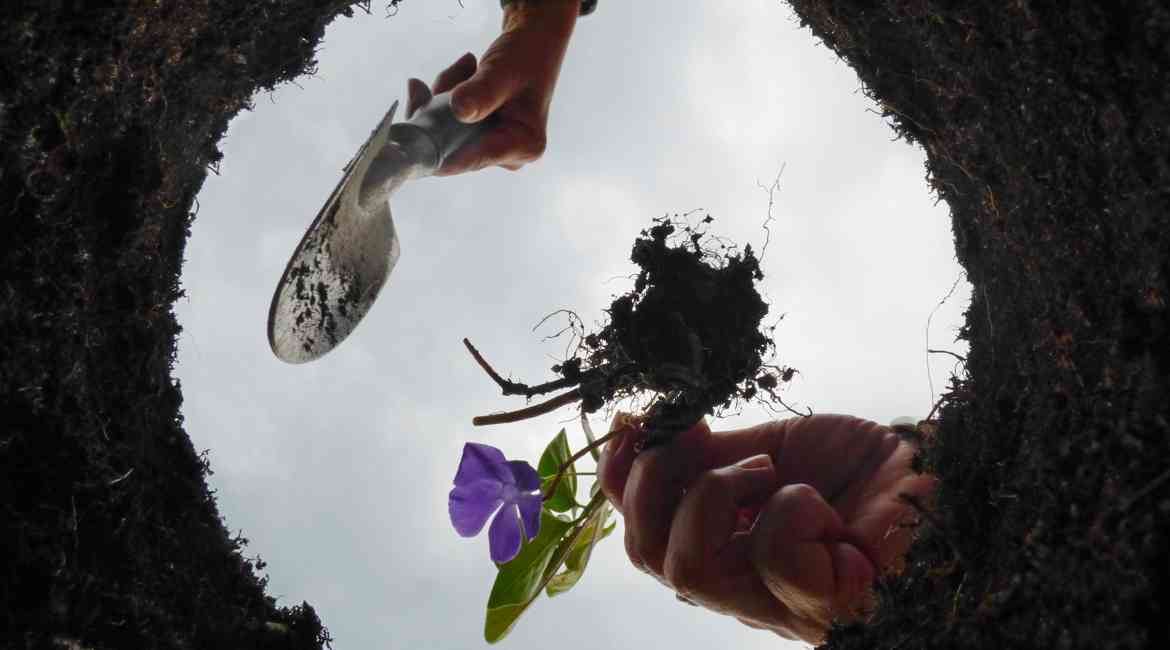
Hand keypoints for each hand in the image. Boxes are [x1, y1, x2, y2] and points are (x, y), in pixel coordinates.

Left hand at [405, 1, 578, 175]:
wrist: (531, 46)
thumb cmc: (525, 57)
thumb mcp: (503, 71)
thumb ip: (482, 92)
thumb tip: (460, 110)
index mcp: (524, 145)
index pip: (473, 158)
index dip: (438, 150)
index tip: (411, 133)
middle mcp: (508, 155)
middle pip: (455, 147)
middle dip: (441, 111)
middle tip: (454, 75)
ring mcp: (491, 148)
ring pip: (446, 134)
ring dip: (443, 98)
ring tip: (466, 67)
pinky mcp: (477, 138)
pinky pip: (445, 126)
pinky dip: (442, 99)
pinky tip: (459, 73)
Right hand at [597, 413, 936, 643]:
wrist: (945, 478)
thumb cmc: (869, 473)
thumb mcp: (774, 448)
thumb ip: (711, 455)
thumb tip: (640, 426)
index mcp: (726, 549)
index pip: (641, 534)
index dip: (621, 477)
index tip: (636, 419)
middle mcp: (743, 587)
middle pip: (648, 558)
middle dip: (653, 480)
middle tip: (698, 435)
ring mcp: (782, 605)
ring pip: (688, 569)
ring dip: (714, 493)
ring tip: (764, 470)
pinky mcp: (827, 606)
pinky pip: (773, 558)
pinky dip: (790, 509)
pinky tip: (820, 503)